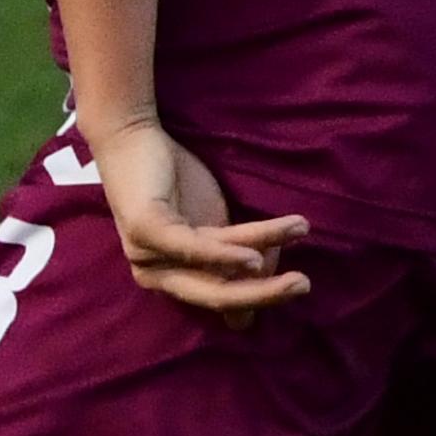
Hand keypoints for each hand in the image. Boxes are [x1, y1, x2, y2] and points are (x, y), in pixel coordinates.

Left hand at [87, 109, 309, 322]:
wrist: (131, 134)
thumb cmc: (174, 179)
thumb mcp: (213, 223)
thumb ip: (236, 252)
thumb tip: (265, 280)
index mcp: (173, 278)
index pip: (223, 301)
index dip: (260, 291)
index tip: (294, 272)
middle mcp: (155, 276)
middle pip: (218, 297)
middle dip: (265, 294)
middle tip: (303, 285)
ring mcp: (146, 255)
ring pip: (212, 273)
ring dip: (261, 261)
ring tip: (297, 234)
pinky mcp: (144, 230)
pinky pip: (192, 249)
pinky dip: (225, 256)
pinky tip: (254, 258)